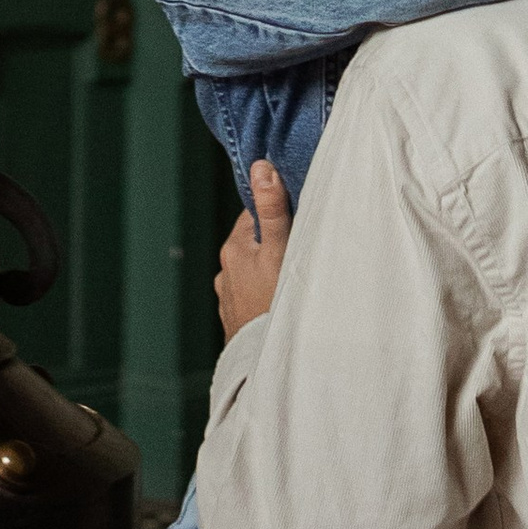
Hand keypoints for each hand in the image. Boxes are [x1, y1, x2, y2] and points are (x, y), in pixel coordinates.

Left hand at [216, 161, 291, 337]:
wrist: (262, 360)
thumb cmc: (273, 305)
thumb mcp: (278, 250)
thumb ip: (272, 210)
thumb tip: (261, 168)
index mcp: (233, 249)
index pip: (254, 215)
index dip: (276, 211)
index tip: (297, 215)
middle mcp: (226, 272)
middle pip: (255, 244)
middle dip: (276, 243)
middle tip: (301, 249)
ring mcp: (229, 298)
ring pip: (255, 272)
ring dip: (271, 271)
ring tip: (294, 279)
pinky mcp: (236, 320)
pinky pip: (254, 297)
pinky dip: (267, 295)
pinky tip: (282, 304)